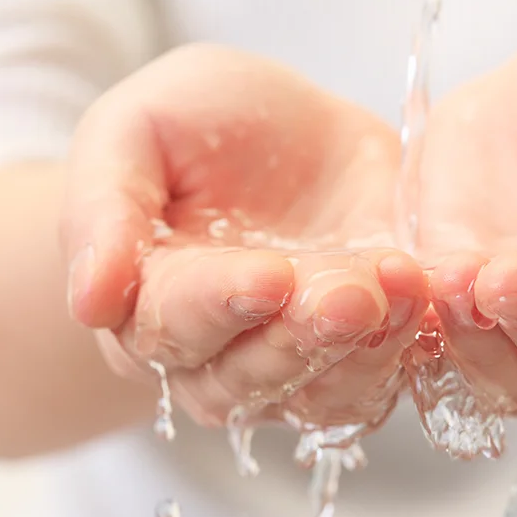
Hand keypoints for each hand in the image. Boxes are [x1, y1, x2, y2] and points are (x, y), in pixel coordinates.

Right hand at [61, 44, 427, 429]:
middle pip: (251, 376)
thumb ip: (102, 209)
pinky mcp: (359, 348)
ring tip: (401, 288)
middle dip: (303, 338)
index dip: (220, 305)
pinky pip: (381, 377)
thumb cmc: (193, 125)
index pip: (174, 325)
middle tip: (350, 294)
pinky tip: (427, 297)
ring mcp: (293, 357)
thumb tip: (89, 300)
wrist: (278, 126)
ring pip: (321, 392)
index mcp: (149, 302)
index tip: (267, 276)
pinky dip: (408, 349)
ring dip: (364, 350)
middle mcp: (218, 352)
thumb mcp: (133, 132)